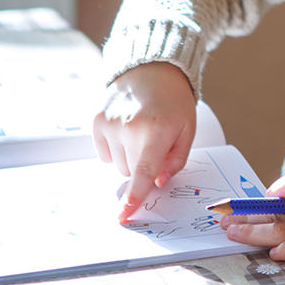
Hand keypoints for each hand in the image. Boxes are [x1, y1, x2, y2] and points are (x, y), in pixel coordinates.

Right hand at [92, 61, 196, 221]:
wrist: (152, 70)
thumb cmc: (173, 101)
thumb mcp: (187, 129)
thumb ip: (176, 160)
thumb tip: (158, 182)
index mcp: (157, 130)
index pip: (144, 172)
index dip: (135, 196)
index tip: (124, 215)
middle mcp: (130, 127)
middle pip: (131, 172)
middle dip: (143, 165)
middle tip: (154, 140)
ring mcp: (110, 123)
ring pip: (117, 165)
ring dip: (129, 156)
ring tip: (140, 130)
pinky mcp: (96, 121)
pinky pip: (104, 153)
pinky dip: (115, 147)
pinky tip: (126, 128)